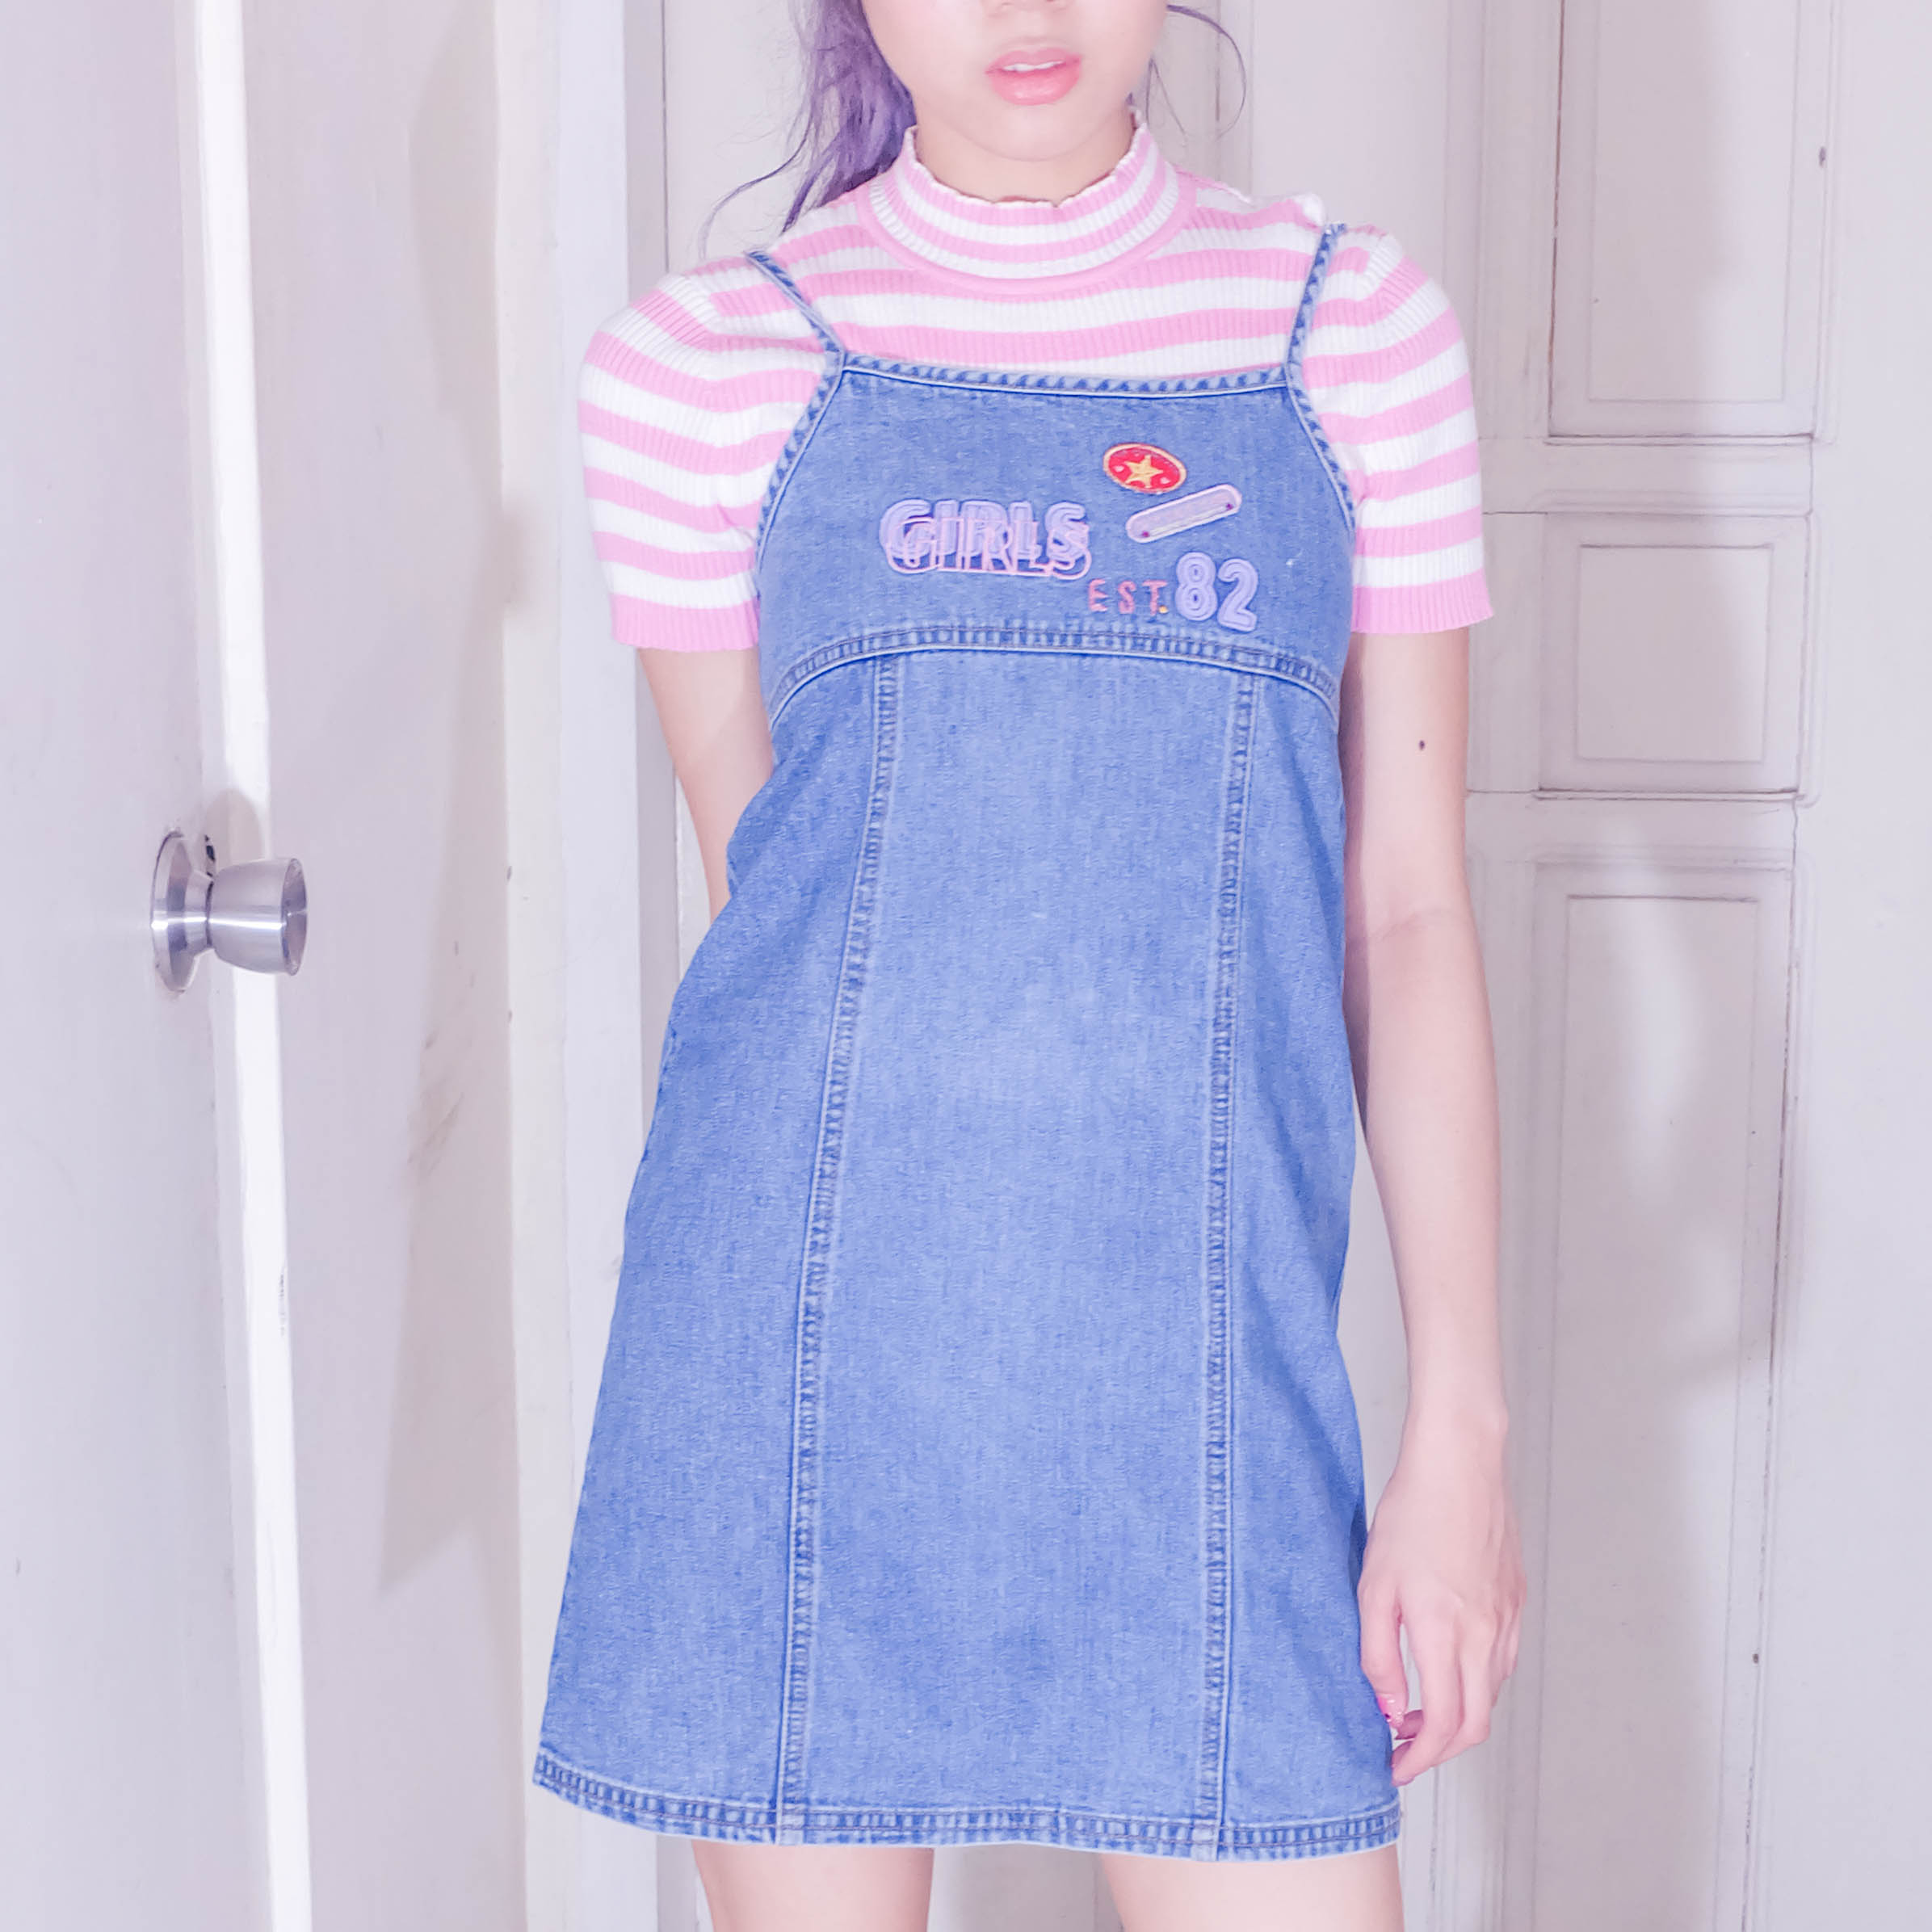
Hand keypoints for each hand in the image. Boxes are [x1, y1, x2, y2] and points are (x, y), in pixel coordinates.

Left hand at [1358, 1416, 1524, 1784]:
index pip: (1444, 1727)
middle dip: (1440, 1749)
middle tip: (1405, 1746)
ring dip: (1459, 1715)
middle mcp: (1485, 1635)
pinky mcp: (1516, 1601)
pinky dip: (1477, 1682)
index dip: (1419, 1759)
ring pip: (1491, 1695)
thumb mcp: (1373, 1586)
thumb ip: (1378, 1655)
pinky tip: (1448, 1665)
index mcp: (1444, 1633)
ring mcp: (1506, 1619)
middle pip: (1475, 1724)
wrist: (1459, 1463)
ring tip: (1419, 1706)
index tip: (1396, 1768)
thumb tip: (1390, 1708)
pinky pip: (1502, 1661)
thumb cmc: (1411, 1515)